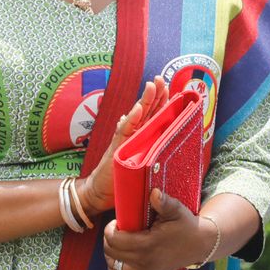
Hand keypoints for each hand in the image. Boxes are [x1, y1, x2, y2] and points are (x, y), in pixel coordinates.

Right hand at [80, 76, 166, 214]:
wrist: (100, 191)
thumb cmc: (122, 175)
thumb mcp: (139, 157)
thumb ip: (146, 143)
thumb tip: (148, 128)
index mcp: (141, 134)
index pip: (154, 114)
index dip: (161, 100)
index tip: (169, 86)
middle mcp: (133, 133)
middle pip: (147, 110)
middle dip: (154, 93)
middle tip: (161, 78)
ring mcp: (124, 138)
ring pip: (138, 116)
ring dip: (145, 100)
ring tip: (152, 85)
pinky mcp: (117, 147)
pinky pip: (125, 131)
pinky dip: (131, 120)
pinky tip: (138, 109)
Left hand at [104, 189, 213, 269]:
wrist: (199, 245)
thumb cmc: (186, 225)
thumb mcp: (176, 210)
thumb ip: (164, 202)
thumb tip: (153, 192)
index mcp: (148, 243)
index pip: (115, 239)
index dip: (110, 229)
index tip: (117, 222)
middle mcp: (143, 261)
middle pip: (111, 251)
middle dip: (109, 238)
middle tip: (118, 229)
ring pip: (113, 264)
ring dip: (111, 253)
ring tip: (119, 241)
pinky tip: (120, 259)